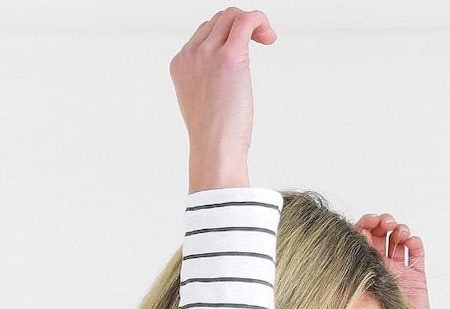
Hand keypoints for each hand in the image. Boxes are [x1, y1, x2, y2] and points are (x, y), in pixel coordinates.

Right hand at [172, 8, 277, 168]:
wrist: (215, 151)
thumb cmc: (213, 135)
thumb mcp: (202, 99)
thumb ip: (207, 77)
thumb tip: (228, 68)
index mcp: (181, 63)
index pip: (206, 31)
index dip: (227, 34)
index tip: (243, 48)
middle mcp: (191, 54)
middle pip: (219, 19)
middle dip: (240, 26)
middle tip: (258, 42)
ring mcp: (208, 54)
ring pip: (232, 16)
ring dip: (252, 23)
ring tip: (265, 39)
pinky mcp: (229, 57)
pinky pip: (246, 20)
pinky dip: (260, 20)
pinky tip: (268, 37)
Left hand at [356, 211, 430, 308]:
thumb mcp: (355, 299)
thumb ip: (348, 279)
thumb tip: (330, 257)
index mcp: (364, 271)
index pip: (363, 240)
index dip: (366, 225)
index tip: (368, 222)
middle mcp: (381, 269)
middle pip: (381, 235)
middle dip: (383, 223)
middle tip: (385, 222)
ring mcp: (399, 272)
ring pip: (399, 241)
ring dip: (399, 229)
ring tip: (398, 232)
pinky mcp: (416, 278)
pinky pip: (416, 254)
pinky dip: (414, 242)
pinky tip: (409, 242)